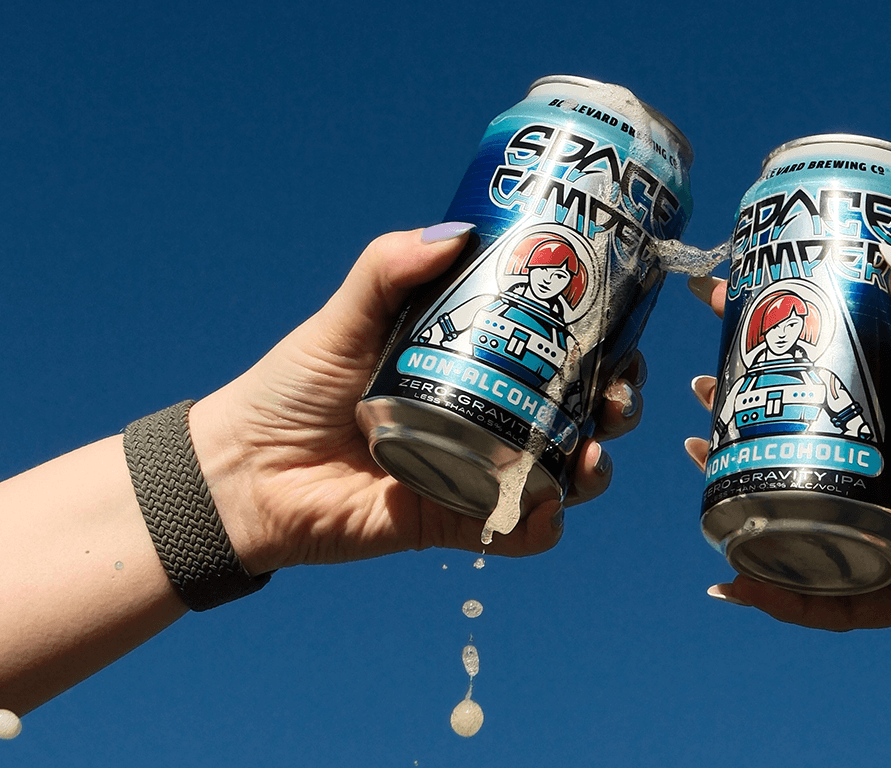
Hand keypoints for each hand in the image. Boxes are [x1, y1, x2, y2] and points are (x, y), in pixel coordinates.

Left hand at [188, 227, 643, 573]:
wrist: (242, 474)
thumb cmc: (289, 389)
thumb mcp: (346, 318)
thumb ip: (391, 269)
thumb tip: (455, 231)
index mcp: (474, 365)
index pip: (557, 353)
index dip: (602, 347)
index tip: (623, 334)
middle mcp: (487, 418)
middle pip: (577, 413)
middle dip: (615, 406)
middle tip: (618, 397)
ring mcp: (476, 473)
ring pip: (561, 473)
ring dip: (592, 466)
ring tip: (589, 456)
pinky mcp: (455, 524)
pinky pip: (517, 532)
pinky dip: (543, 525)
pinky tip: (549, 507)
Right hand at [686, 253, 890, 638]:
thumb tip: (888, 263)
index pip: (832, 364)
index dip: (779, 336)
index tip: (727, 300)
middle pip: (801, 436)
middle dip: (741, 411)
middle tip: (696, 385)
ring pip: (802, 509)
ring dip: (742, 489)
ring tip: (700, 455)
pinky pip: (833, 595)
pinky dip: (782, 594)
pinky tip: (734, 577)